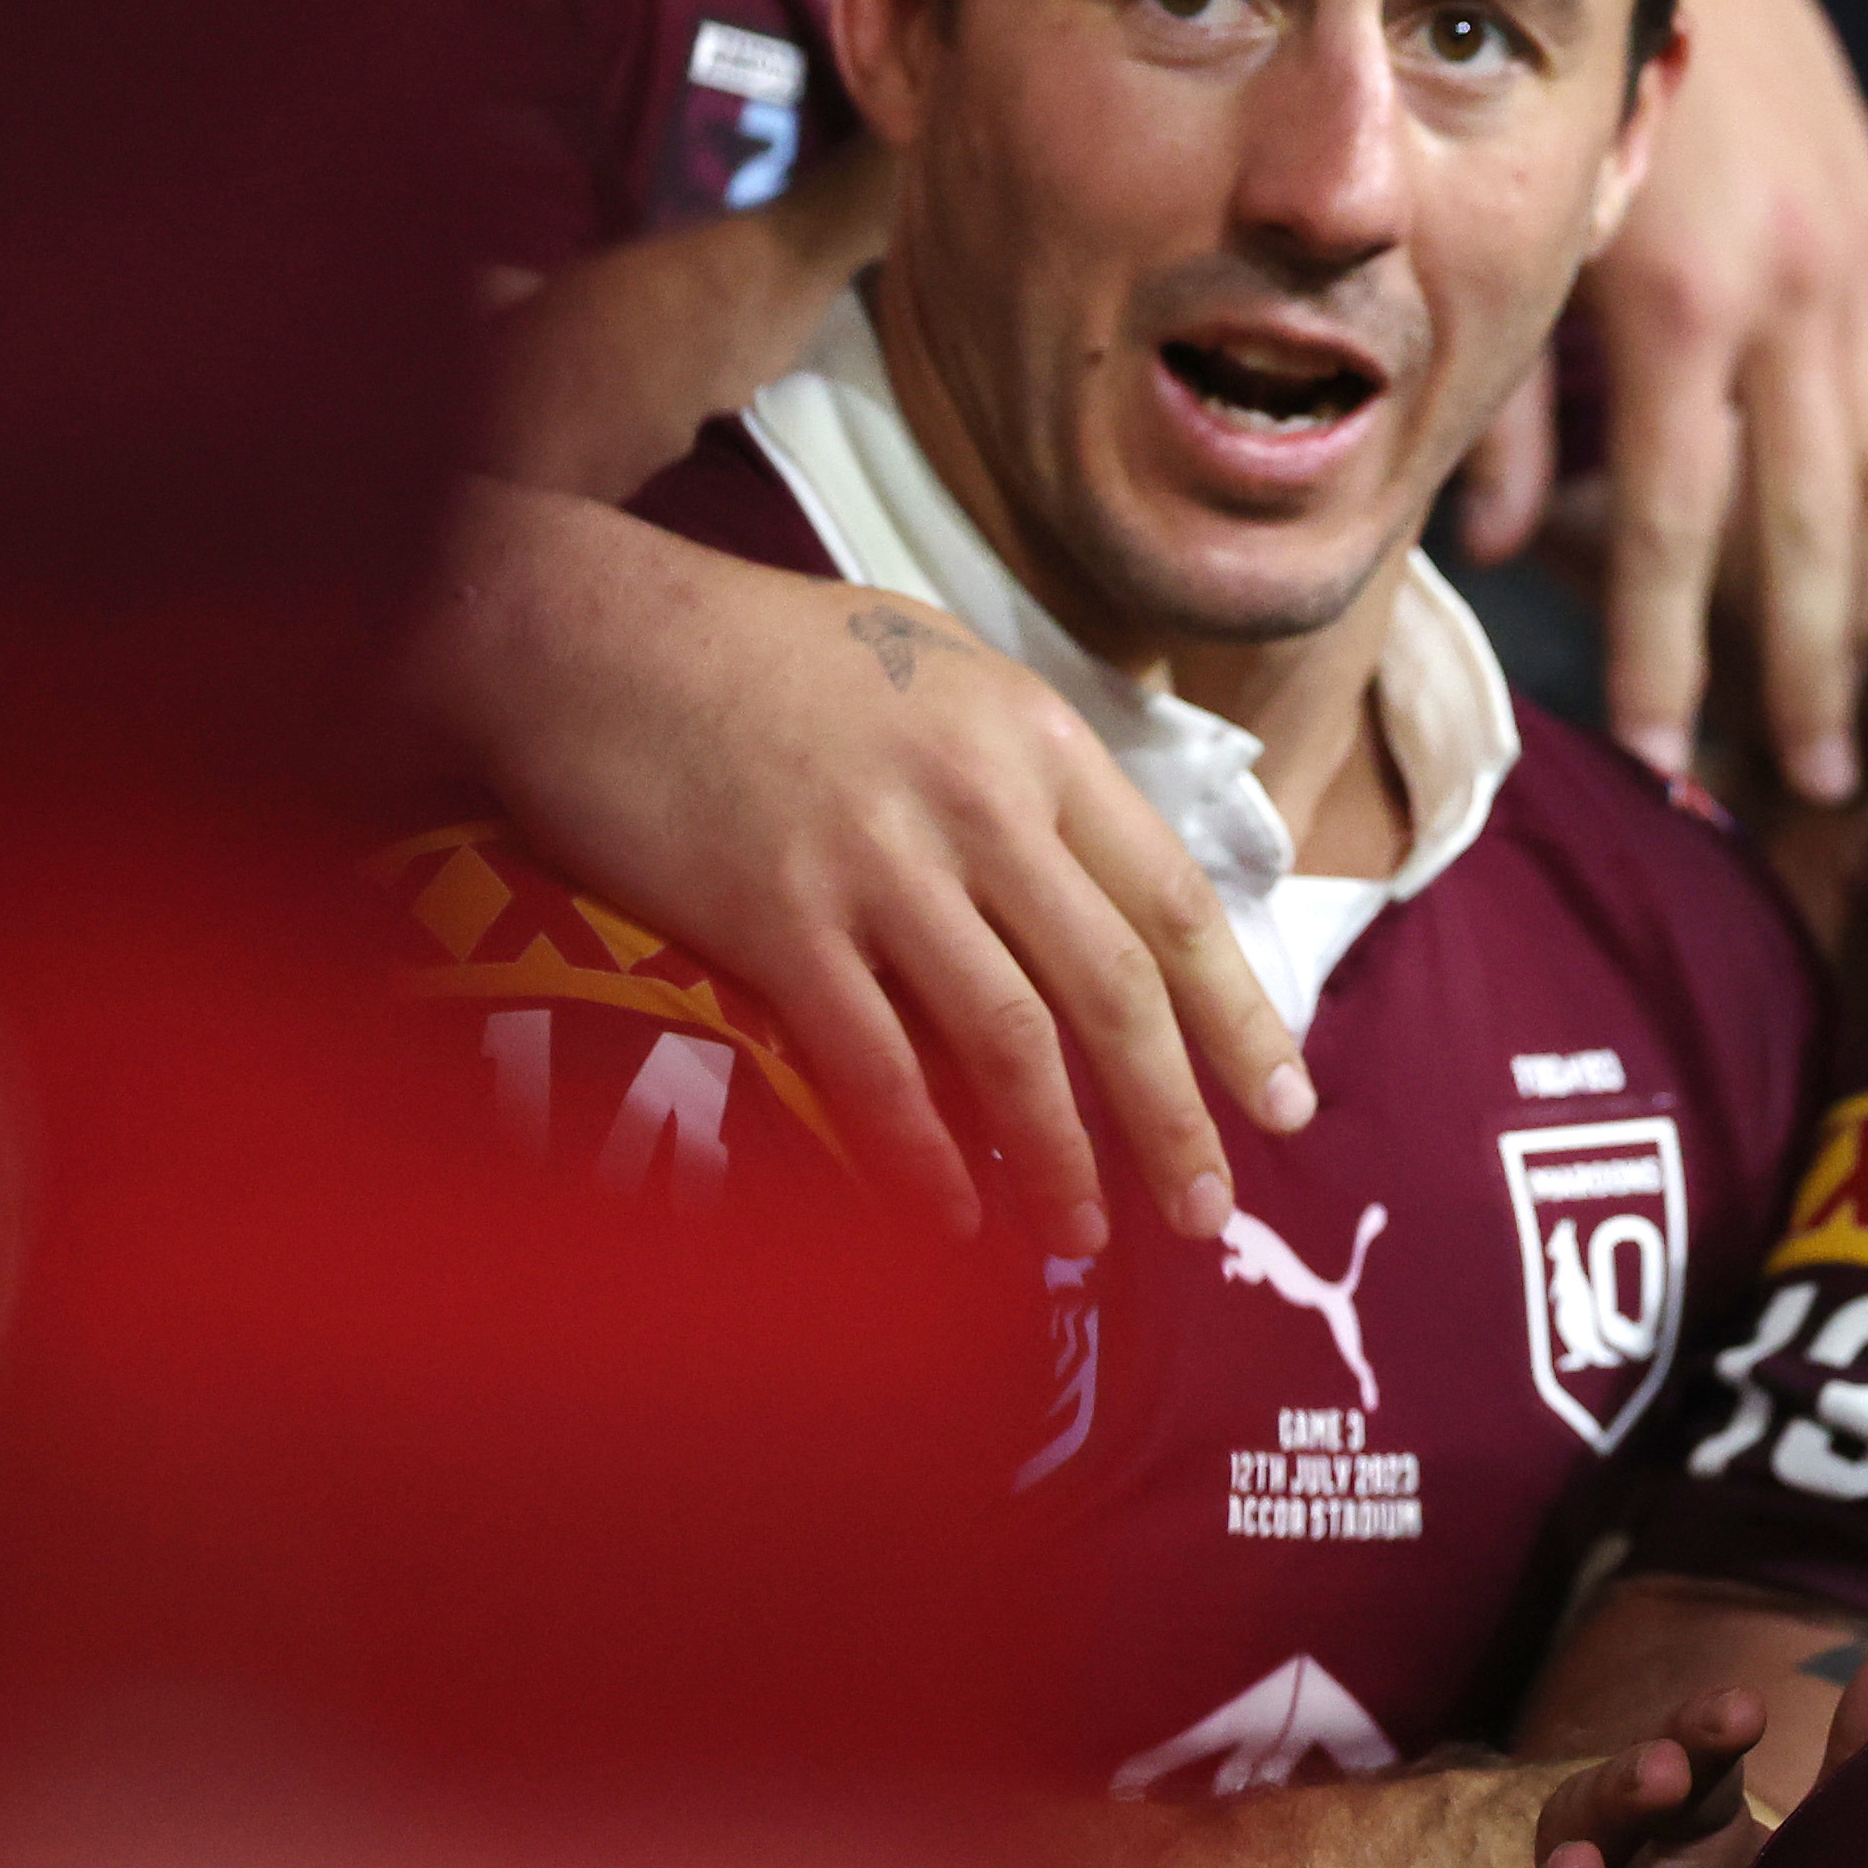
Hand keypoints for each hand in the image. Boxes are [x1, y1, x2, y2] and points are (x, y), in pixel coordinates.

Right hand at [425, 488, 1308, 1248]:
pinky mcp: (774, 919)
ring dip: (1058, 1157)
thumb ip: (1030, 783)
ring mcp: (877, 864)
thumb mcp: (943, 676)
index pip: (1172, 901)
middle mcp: (977, 805)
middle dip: (1173, 1115)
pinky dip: (920, 1156)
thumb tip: (1109, 898)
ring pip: (1010, 1042)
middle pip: (1113, 989)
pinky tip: (948, 1220)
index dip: (1238, 1013)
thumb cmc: (765, 657)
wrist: (584, 629)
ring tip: (1084, 1238)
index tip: (1283, 1101)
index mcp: (1035, 742)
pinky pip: (874, 1066)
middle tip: (1207, 1212)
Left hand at [1460, 0, 1867, 801]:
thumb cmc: (1553, 81)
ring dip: (1860, 605)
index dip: (1667, 659)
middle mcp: (1795, 300)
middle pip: (1806, 535)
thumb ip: (1494, 397)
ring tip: (1836, 714)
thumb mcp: (1505, 234)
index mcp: (1684, 304)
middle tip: (1801, 794)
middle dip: (1799, 675)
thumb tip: (1491, 552)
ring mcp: (1863, 275)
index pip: (1676, 529)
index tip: (1659, 763)